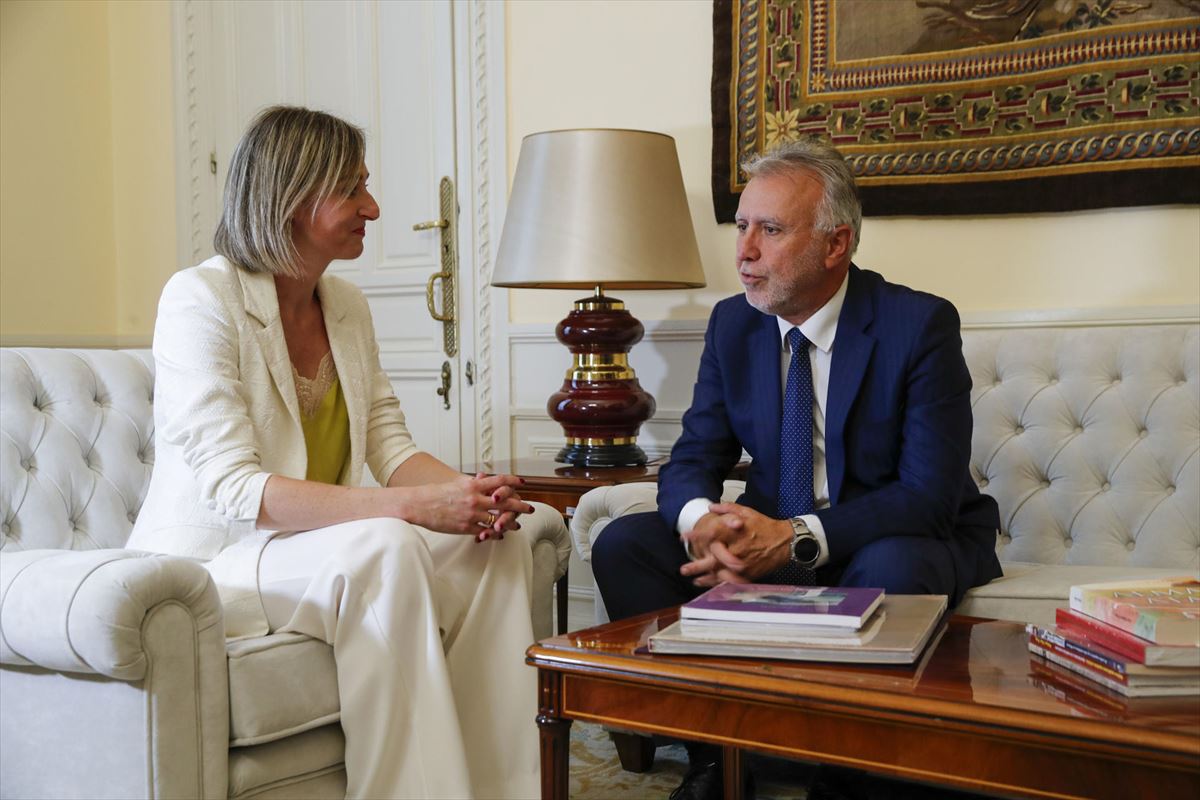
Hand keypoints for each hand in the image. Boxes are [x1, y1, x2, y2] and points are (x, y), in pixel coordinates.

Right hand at [399, 472, 532, 537]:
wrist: (418, 505)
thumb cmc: (435, 493)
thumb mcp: (456, 483)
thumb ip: (472, 482)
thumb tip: (483, 478)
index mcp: (473, 485)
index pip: (499, 481)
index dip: (513, 481)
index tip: (523, 482)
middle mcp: (475, 499)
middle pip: (506, 502)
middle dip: (521, 506)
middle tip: (530, 509)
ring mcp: (471, 514)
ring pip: (498, 520)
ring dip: (510, 523)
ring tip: (517, 526)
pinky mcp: (465, 528)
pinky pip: (485, 532)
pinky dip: (494, 534)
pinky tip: (500, 535)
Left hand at [680, 503, 791, 586]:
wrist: (786, 542)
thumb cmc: (765, 526)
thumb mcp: (747, 512)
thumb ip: (728, 509)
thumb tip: (711, 507)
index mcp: (736, 532)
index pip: (713, 533)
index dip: (697, 536)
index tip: (684, 538)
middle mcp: (738, 549)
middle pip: (714, 559)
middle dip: (697, 565)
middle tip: (683, 569)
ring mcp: (743, 564)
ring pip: (721, 573)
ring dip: (706, 578)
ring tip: (693, 580)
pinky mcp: (749, 574)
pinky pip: (732, 581)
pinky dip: (720, 584)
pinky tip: (711, 585)